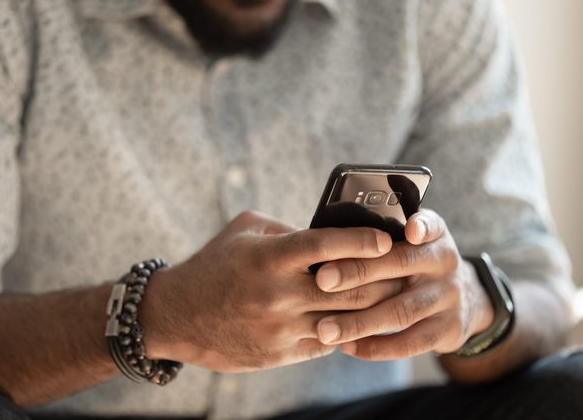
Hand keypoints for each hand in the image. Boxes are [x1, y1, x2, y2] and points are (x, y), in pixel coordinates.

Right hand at [139, 210, 401, 372]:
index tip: (387, 239)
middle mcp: (278, 294)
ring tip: (393, 297)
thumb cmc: (214, 264)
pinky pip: (327, 343)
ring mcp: (280, 328)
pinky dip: (347, 331)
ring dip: (374, 309)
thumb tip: (331, 233)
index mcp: (270, 257)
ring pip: (345, 320)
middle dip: (383, 278)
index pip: (328, 244)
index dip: (363, 240)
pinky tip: (360, 320)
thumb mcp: (245, 231)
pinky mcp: (280, 353)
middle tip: (404, 269)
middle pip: (349, 287)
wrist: (177, 316)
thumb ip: (288, 229)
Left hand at [313, 209, 494, 359]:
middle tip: (322, 280)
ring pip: (401, 311)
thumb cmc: (418, 264)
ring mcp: (448, 298)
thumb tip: (330, 238)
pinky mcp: (447, 330)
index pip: (430, 225)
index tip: (408, 230)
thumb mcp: (415, 242)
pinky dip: (376, 347)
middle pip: (400, 265)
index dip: (420, 227)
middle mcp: (444, 263)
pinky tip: (348, 346)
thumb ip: (385, 234)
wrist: (466, 300)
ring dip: (359, 322)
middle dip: (357, 272)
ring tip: (325, 328)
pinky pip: (409, 343)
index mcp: (434, 236)